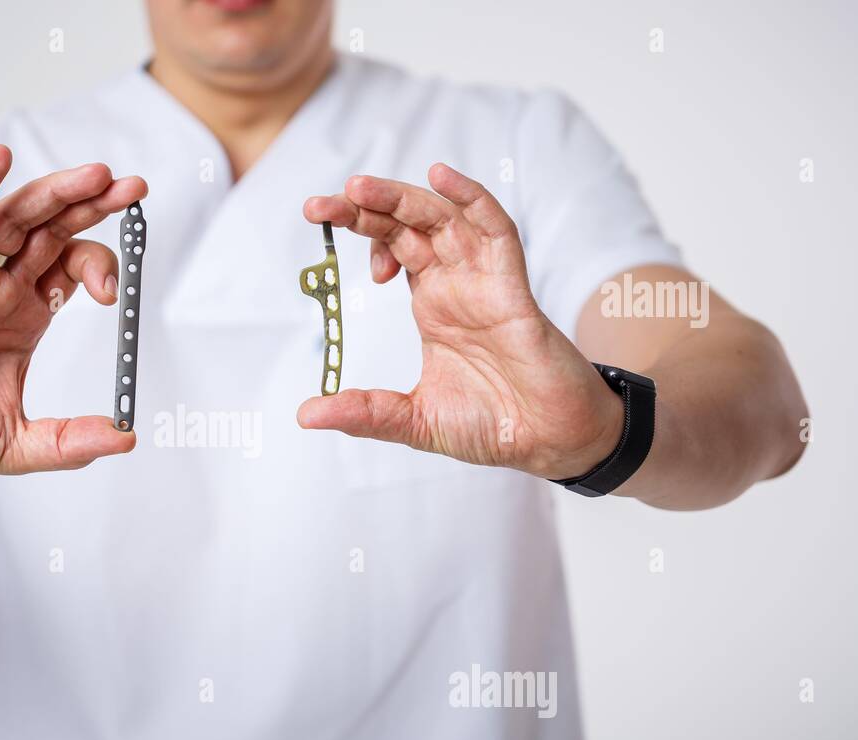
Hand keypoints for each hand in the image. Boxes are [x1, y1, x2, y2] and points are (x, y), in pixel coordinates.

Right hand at [0, 146, 145, 475]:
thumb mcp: (22, 446)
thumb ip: (73, 443)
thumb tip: (128, 441)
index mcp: (25, 316)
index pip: (72, 266)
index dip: (100, 266)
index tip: (112, 297)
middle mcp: (0, 290)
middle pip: (54, 230)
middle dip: (95, 205)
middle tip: (134, 188)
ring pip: (15, 220)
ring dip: (55, 193)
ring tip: (96, 174)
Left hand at [299, 165, 622, 479]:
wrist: (549, 443)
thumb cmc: (493, 424)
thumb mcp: (415, 419)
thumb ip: (366, 413)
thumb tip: (308, 414)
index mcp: (432, 304)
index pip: (392, 246)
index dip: (360, 229)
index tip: (318, 225)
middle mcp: (455, 284)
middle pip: (408, 225)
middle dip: (364, 207)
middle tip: (318, 204)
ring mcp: (484, 282)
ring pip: (444, 219)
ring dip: (402, 198)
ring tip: (358, 188)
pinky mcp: (514, 290)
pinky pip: (497, 233)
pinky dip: (473, 200)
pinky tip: (443, 178)